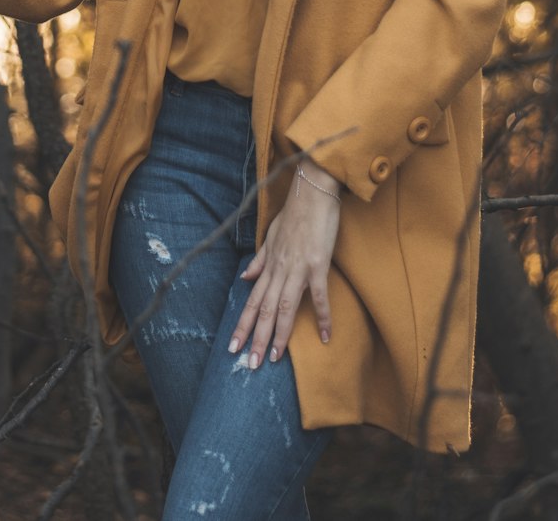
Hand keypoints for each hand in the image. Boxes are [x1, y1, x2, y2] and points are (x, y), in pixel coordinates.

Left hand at [228, 164, 340, 368]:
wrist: (313, 191)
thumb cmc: (295, 213)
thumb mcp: (271, 236)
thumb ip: (260, 260)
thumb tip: (245, 278)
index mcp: (270, 265)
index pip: (253, 301)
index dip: (243, 325)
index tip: (233, 347)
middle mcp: (280, 269)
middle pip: (265, 310)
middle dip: (255, 338)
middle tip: (248, 365)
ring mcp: (298, 268)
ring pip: (285, 306)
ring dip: (279, 334)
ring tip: (272, 358)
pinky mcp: (318, 264)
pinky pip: (318, 295)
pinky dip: (321, 316)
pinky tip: (324, 336)